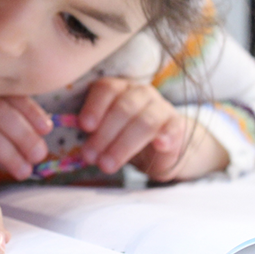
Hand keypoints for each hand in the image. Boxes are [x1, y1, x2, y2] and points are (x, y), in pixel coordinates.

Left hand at [78, 77, 227, 180]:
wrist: (158, 146)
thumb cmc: (122, 135)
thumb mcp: (104, 131)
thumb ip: (91, 132)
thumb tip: (78, 147)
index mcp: (118, 88)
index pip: (106, 89)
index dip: (94, 107)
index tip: (84, 126)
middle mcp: (140, 92)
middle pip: (123, 108)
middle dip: (104, 134)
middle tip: (90, 157)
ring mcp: (160, 107)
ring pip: (144, 121)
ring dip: (123, 145)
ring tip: (107, 165)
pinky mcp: (176, 125)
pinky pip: (172, 128)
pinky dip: (165, 136)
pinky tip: (159, 145)